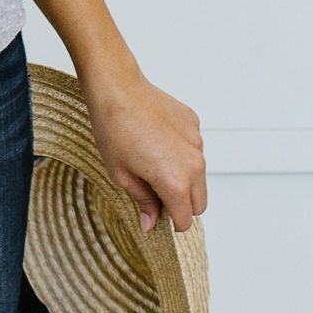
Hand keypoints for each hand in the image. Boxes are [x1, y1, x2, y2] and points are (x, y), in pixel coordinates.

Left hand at [79, 62, 206, 236]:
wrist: (118, 89)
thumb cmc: (113, 131)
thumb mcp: (121, 175)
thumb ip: (143, 202)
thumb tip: (150, 224)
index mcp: (176, 182)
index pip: (185, 220)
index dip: (171, 223)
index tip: (156, 217)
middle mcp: (194, 164)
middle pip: (199, 202)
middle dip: (181, 205)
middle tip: (154, 194)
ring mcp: (197, 142)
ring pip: (198, 175)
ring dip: (183, 178)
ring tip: (152, 163)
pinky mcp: (194, 124)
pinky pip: (193, 148)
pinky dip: (181, 152)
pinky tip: (156, 140)